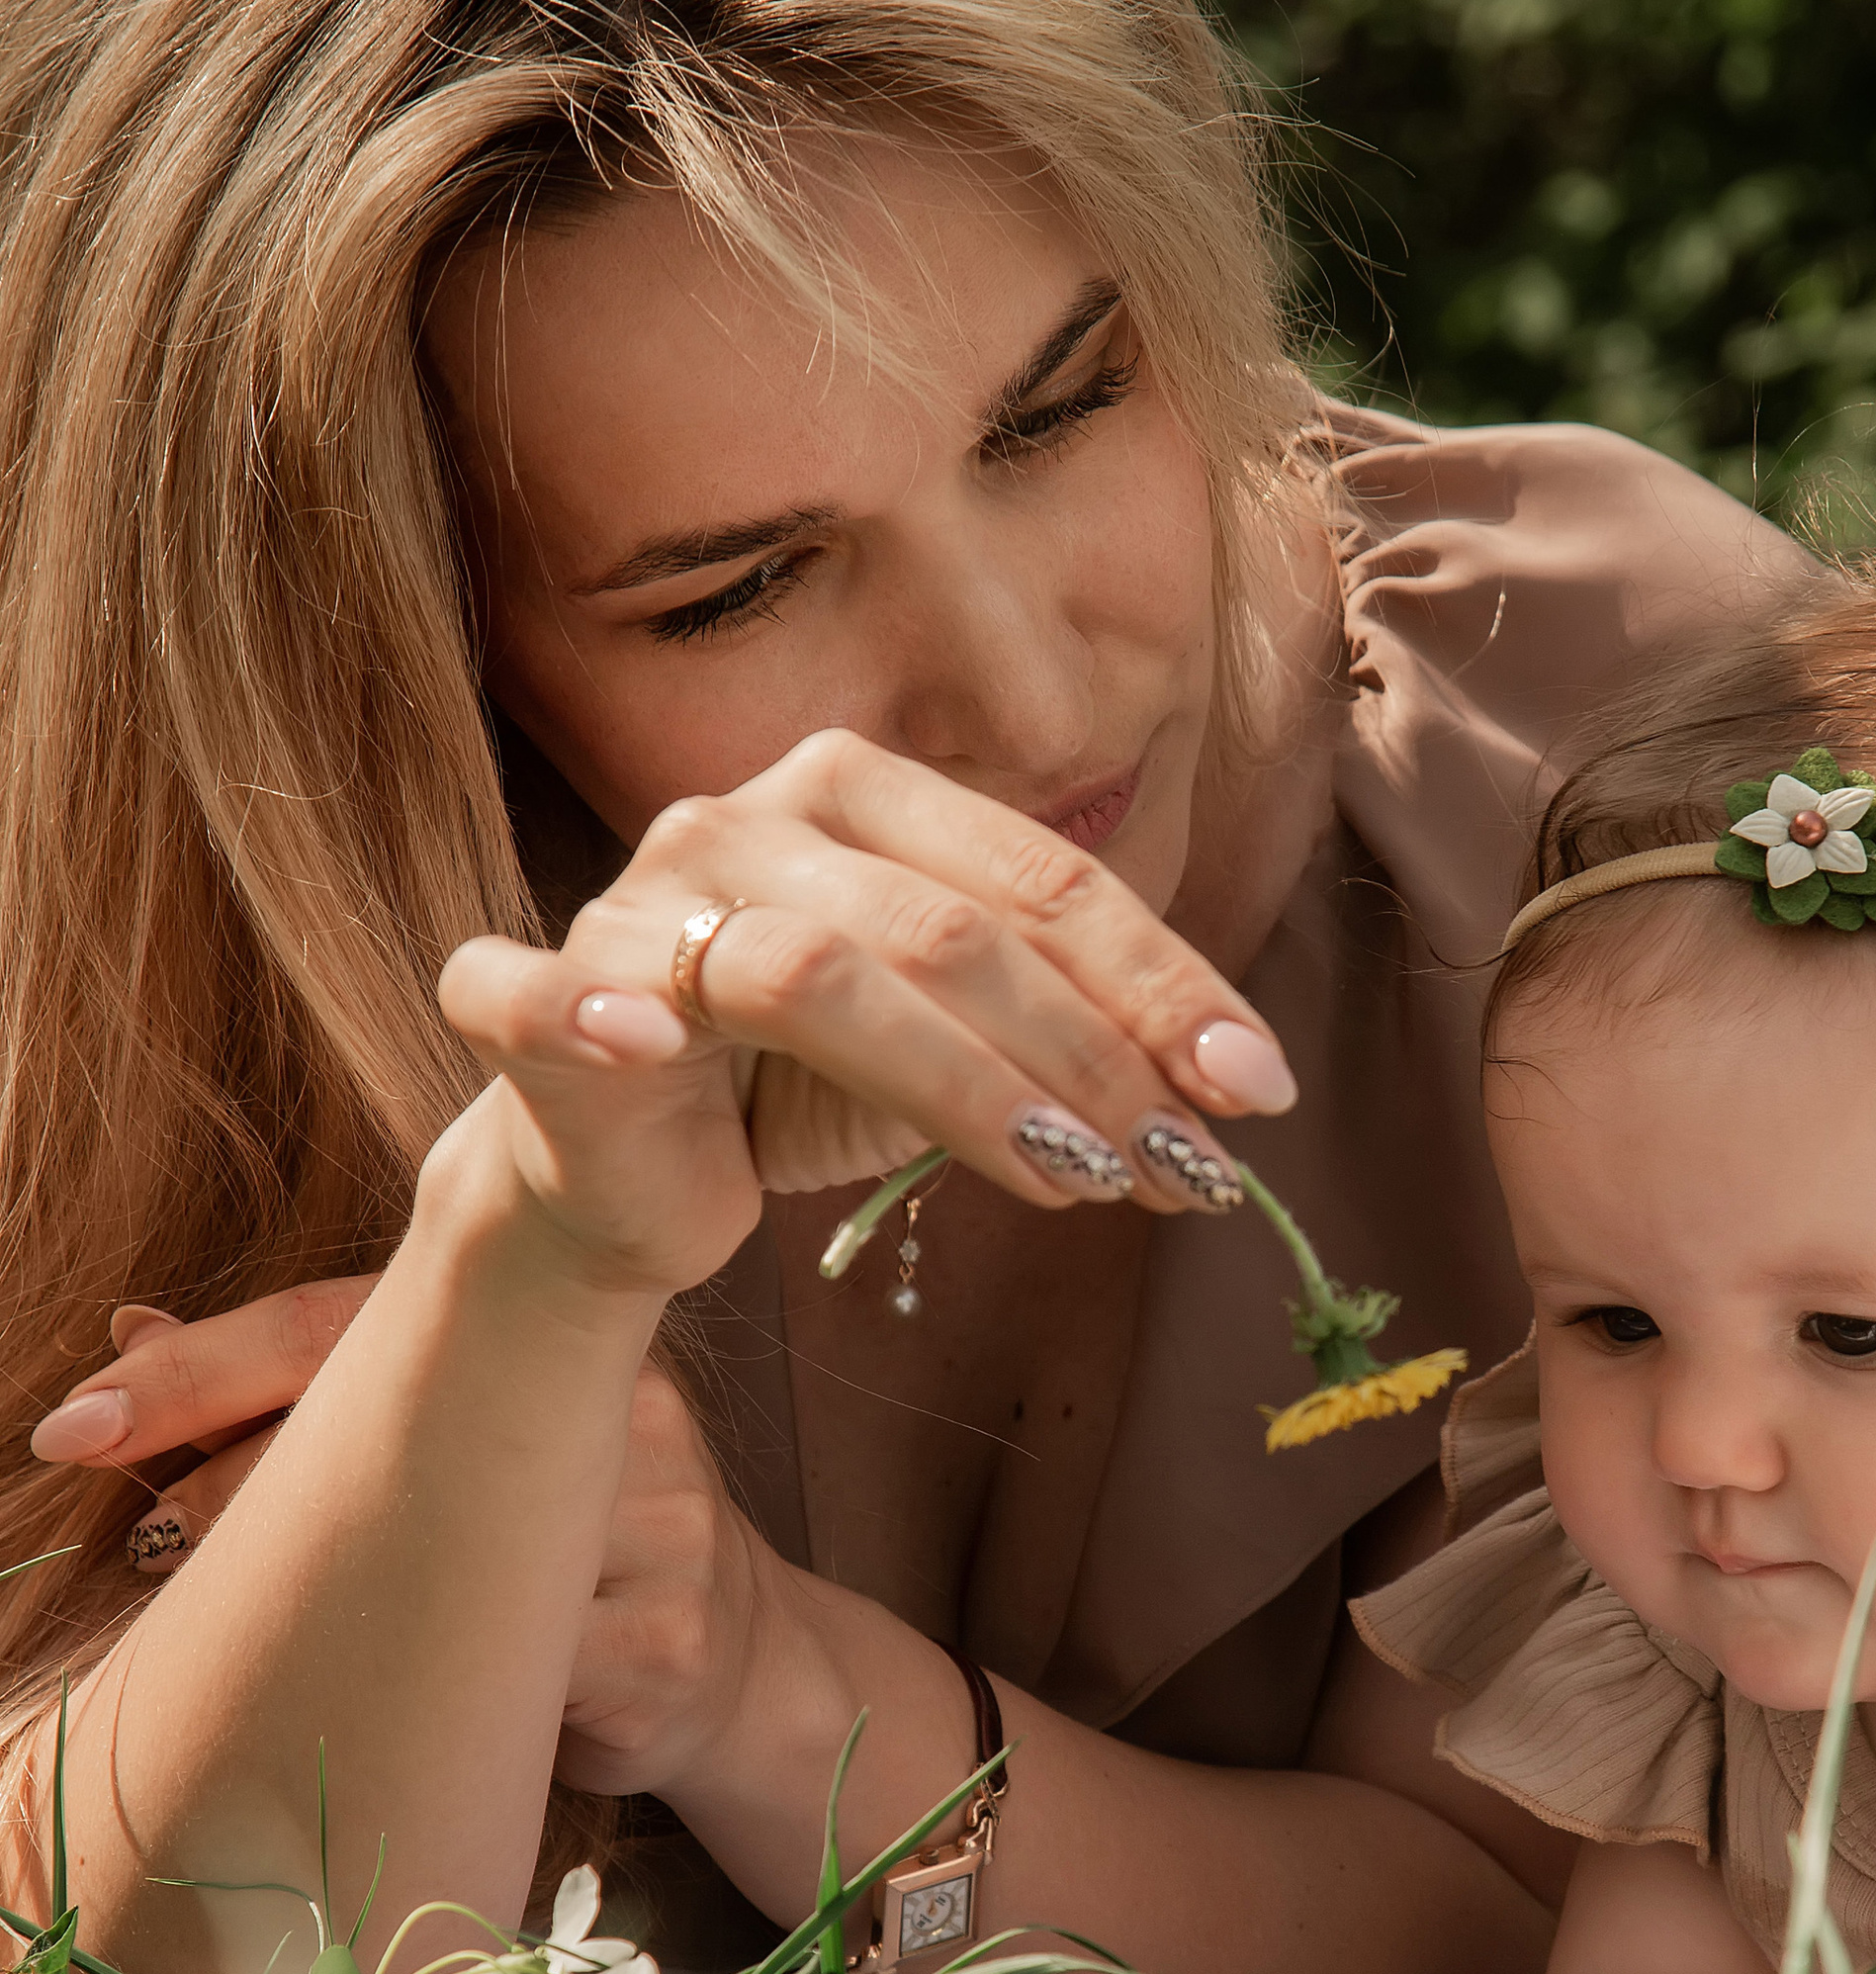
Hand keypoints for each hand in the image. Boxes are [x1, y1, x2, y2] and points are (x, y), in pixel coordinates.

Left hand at [32, 1289, 764, 1797]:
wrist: (751, 1666)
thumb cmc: (576, 1539)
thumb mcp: (473, 1445)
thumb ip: (317, 1387)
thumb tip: (126, 1329)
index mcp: (568, 1331)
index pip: (356, 1320)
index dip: (205, 1368)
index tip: (76, 1422)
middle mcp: (627, 1409)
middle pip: (395, 1428)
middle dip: (233, 1489)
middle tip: (130, 1538)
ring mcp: (664, 1526)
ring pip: (451, 1573)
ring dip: (326, 1617)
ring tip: (251, 1645)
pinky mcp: (670, 1644)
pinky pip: (513, 1680)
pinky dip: (432, 1703)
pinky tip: (396, 1718)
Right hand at [438, 729, 1293, 1296]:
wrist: (620, 1167)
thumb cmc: (804, 1087)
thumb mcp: (966, 1054)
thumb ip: (1074, 1041)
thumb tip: (1233, 1096)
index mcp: (865, 795)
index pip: (1045, 881)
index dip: (1162, 988)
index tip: (1255, 1094)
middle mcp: (749, 818)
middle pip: (951, 930)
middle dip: (1090, 1057)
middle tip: (1183, 1170)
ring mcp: (634, 899)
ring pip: (817, 975)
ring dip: (964, 1086)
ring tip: (1071, 1179)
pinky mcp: (523, 995)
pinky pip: (535, 993)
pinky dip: (585, 1010)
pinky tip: (646, 1041)